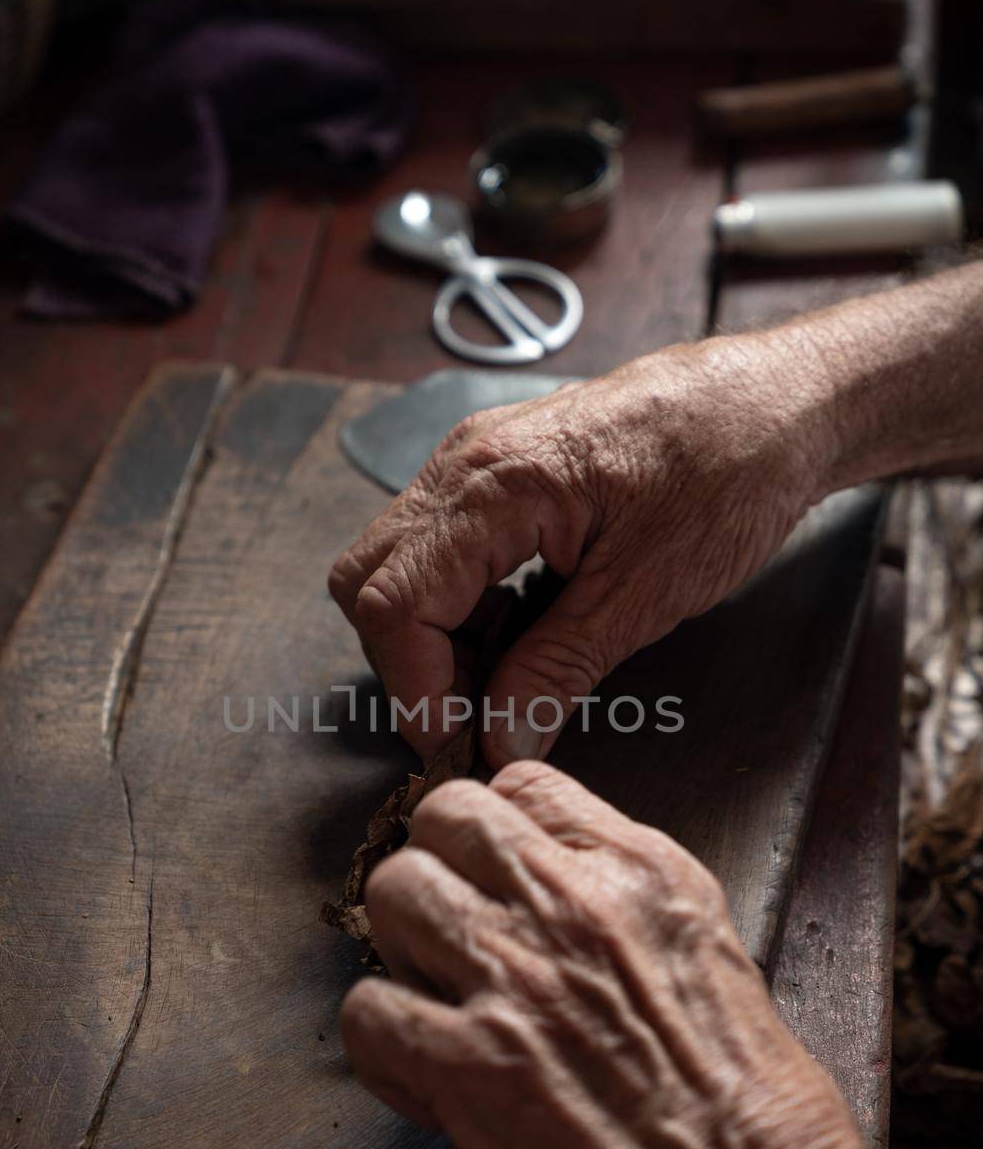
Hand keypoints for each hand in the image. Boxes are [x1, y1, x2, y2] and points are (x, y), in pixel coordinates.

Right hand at [329, 337, 836, 766]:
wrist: (778, 403)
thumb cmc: (730, 473)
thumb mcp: (645, 594)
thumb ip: (557, 670)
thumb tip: (498, 739)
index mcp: (493, 486)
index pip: (392, 604)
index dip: (416, 690)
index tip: (458, 745)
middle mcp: (466, 463)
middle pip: (369, 581)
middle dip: (410, 663)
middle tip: (476, 716)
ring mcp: (477, 461)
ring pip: (398, 566)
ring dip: (435, 637)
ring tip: (508, 678)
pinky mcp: (501, 472)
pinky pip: (441, 548)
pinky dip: (461, 605)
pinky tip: (520, 631)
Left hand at [341, 762, 894, 1148]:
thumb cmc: (756, 1111)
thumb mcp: (710, 955)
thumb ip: (623, 904)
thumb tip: (542, 889)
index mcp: (644, 872)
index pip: (523, 783)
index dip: (494, 831)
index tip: (493, 876)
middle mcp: (574, 904)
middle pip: (441, 816)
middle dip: (437, 869)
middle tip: (452, 934)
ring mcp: (517, 978)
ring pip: (393, 892)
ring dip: (403, 947)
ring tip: (437, 1001)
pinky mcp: (470, 1064)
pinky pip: (366, 1010)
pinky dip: (383, 1046)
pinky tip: (424, 1077)